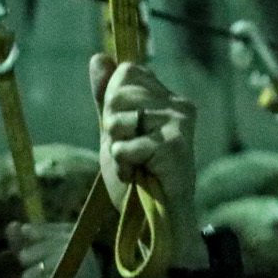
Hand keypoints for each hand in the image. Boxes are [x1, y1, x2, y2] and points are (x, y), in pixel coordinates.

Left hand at [89, 56, 202, 268]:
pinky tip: (139, 176)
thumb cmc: (139, 179)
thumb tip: (98, 57)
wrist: (158, 220)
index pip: (127, 71)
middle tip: (131, 153)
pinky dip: (123, 166)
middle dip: (113, 128)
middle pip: (119, 92)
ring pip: (119, 119)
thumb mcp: (115, 133)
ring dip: (117, 149)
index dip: (113, 101)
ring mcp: (179, 124)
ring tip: (136, 166)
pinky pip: (125, 146)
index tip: (126, 131)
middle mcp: (177, 105)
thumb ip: (106, 97)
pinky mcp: (174, 146)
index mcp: (166, 98)